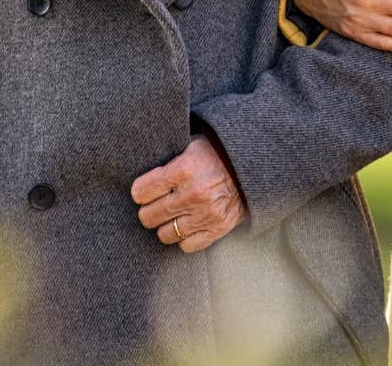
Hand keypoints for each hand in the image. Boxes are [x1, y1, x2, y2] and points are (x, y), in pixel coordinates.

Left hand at [131, 135, 246, 252]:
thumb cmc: (215, 153)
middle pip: (149, 216)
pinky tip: (186, 224)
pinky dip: (184, 237)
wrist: (251, 164)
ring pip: (165, 234)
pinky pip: (187, 245)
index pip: (142, 192)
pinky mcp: (218, 229)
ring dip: (164, 225)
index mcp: (183, 169)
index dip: (139, 192)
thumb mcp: (189, 146)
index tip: (142, 192)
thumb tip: (141, 172)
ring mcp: (206, 214)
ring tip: (170, 215)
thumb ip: (167, 160)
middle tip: (154, 205)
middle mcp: (193, 194)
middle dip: (148, 210)